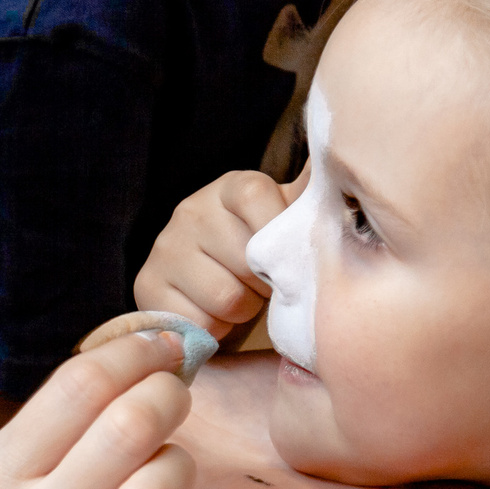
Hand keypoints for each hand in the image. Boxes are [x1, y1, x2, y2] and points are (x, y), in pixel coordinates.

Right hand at [133, 168, 301, 333]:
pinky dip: (214, 330)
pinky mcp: (146, 285)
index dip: (279, 235)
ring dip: (242, 311)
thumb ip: (314, 195)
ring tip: (241, 301)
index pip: (258, 197)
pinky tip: (214, 316)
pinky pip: (198, 322)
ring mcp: (164, 247)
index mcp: (231, 188)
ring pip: (226, 297)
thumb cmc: (263, 256)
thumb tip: (343, 158)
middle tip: (264, 286)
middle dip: (266, 284)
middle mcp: (190, 210)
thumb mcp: (291, 221)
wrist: (211, 293)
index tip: (286, 254)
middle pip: (247, 258)